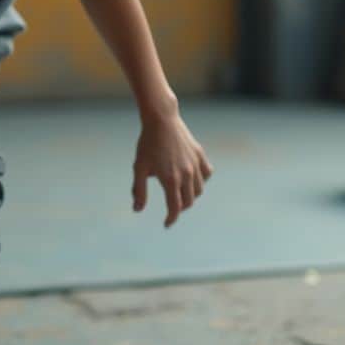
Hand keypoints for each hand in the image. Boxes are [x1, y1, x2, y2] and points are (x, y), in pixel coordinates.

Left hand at [132, 101, 213, 227]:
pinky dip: (202, 180)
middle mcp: (186, 174)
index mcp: (170, 179)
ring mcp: (195, 164)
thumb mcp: (139, 167)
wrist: (161, 120)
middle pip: (189, 201)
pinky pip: (207, 173)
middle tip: (172, 208)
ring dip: (191, 196)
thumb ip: (138, 190)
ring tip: (181, 194)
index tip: (166, 224)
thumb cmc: (147, 144)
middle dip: (180, 208)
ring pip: (199, 189)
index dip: (171, 219)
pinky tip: (193, 179)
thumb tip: (137, 210)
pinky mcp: (200, 154)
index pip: (175, 207)